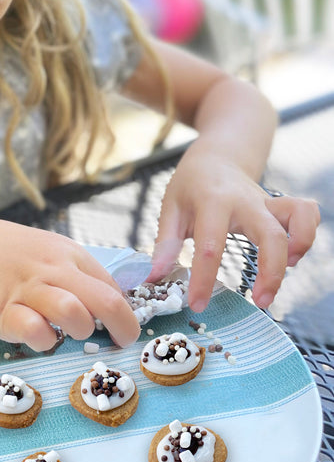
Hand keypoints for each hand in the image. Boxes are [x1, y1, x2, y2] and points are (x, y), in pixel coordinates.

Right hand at [0, 219, 140, 351]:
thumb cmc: (8, 255)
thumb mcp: (48, 250)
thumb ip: (76, 272)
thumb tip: (111, 299)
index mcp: (68, 254)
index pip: (112, 286)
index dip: (125, 311)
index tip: (124, 327)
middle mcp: (53, 270)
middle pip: (106, 301)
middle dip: (123, 327)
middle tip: (121, 342)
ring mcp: (29, 291)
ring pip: (74, 313)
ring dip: (81, 328)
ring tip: (71, 331)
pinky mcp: (5, 313)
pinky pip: (37, 333)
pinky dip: (45, 340)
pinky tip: (40, 335)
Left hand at [148, 150, 319, 312]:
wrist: (217, 156)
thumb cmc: (191, 184)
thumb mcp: (171, 206)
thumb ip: (165, 243)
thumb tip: (154, 278)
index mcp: (213, 201)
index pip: (210, 245)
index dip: (204, 279)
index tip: (198, 304)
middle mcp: (246, 201)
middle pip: (270, 235)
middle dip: (270, 272)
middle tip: (260, 301)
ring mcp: (268, 202)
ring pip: (299, 218)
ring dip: (300, 246)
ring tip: (286, 271)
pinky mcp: (282, 207)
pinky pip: (307, 214)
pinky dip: (306, 235)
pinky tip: (290, 257)